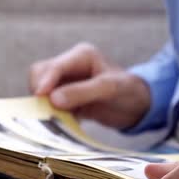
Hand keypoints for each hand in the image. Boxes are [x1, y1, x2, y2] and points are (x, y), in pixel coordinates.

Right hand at [29, 42, 150, 128]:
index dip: (44, 82)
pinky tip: (60, 122)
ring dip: (43, 105)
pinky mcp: (66, 99)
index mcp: (81, 55)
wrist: (139, 106)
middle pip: (40, 75)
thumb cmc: (128, 92)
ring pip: (42, 91)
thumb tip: (52, 99)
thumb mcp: (109, 89)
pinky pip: (49, 104)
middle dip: (40, 93)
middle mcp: (70, 66)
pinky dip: (50, 113)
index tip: (39, 98)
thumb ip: (81, 92)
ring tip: (55, 118)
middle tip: (46, 111)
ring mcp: (67, 82)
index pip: (53, 66)